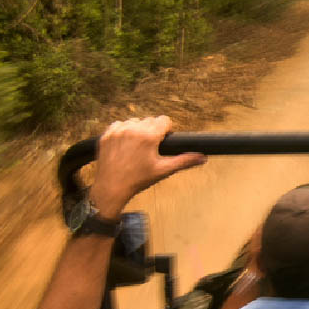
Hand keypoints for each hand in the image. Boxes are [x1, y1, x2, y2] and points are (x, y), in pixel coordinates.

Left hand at [88, 116, 205, 219]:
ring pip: (134, 121)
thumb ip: (184, 161)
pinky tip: (125, 145)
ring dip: (138, 130)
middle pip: (150, 120)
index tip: (162, 142)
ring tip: (137, 147)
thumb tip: (202, 158)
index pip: (164, 120)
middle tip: (150, 148)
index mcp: (148, 136)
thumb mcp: (163, 170)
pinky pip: (119, 124)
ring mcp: (118, 131)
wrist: (111, 188)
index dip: (166, 130)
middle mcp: (133, 129)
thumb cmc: (138, 180)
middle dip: (152, 130)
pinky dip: (123, 131)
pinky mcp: (106, 135)